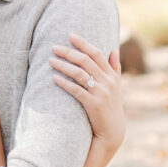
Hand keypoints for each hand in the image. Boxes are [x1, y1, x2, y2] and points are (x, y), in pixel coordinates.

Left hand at [50, 33, 124, 153]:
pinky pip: (76, 90)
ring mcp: (101, 93)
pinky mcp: (93, 104)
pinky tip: (54, 78)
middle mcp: (108, 82)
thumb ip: (115, 68)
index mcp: (112, 76)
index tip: (70, 35)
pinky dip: (64, 83)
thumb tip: (113, 50)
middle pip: (86, 61)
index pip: (97, 54)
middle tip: (54, 47)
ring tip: (50, 61)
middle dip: (68, 52)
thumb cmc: (111, 106)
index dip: (83, 43)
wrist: (113, 131)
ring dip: (63, 66)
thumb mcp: (117, 86)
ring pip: (79, 73)